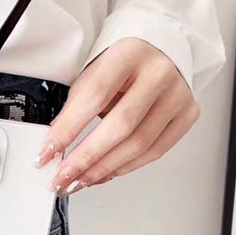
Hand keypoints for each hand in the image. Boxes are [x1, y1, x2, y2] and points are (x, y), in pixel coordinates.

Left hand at [35, 38, 199, 193]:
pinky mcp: (188, 114)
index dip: (68, 130)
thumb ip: (76, 107)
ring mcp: (177, 95)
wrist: (161, 53)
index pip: (94, 97)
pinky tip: (106, 173)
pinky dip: (126, 167)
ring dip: (104, 169)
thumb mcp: (95, 74)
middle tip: (63, 177)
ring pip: (139, 144)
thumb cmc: (124, 66)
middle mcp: (158, 73)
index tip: (48, 153)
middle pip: (120, 126)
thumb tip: (56, 146)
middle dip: (86, 158)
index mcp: (129, 54)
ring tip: (81, 180)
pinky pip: (155, 151)